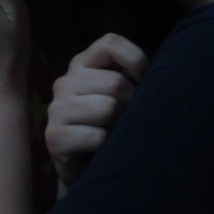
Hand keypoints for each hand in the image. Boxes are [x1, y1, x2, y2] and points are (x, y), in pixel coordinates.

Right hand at [46, 33, 148, 185]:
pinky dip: (108, 146)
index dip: (135, 60)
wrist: (86, 169)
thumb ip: (131, 77)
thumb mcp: (120, 95)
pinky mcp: (54, 136)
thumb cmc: (110, 126)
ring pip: (107, 108)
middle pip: (116, 83)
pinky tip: (103, 149)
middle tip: (127, 120)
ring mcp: (56, 109)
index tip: (143, 82)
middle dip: (131, 104)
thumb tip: (159, 73)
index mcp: (82, 64)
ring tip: (115, 134)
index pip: (110, 43)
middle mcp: (66, 82)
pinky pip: (97, 136)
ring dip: (120, 126)